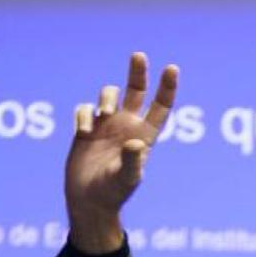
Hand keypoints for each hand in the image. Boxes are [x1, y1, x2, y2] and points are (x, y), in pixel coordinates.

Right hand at [64, 52, 177, 253]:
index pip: (161, 107)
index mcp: (144, 135)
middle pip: (136, 90)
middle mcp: (127, 126)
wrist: (88, 201)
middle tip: (139, 55)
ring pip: (108, 95)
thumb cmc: (113, 194)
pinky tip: (83, 132)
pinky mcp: (86, 130)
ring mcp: (106, 126)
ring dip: (106, 98)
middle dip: (138, 72)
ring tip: (103, 114)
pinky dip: (83, 115)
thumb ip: (132, 162)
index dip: (167, 87)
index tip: (172, 68)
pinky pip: (84, 110)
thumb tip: (135, 143)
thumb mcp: (125, 179)